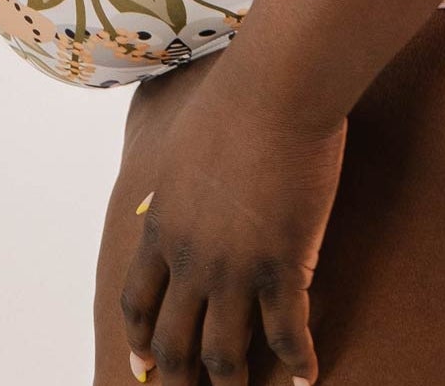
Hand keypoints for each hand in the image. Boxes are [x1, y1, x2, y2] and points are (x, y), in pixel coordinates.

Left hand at [107, 55, 346, 384]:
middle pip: (174, 341)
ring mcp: (234, 268)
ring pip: (224, 352)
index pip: (137, 302)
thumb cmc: (235, 98)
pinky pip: (286, 333)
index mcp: (162, 226)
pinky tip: (307, 377)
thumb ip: (175, 179)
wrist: (276, 88)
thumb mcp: (182, 142)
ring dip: (231, 384)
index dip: (140, 339)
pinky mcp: (282, 266)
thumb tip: (169, 187)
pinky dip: (297, 362)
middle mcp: (190, 259)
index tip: (141, 364)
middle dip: (176, 380)